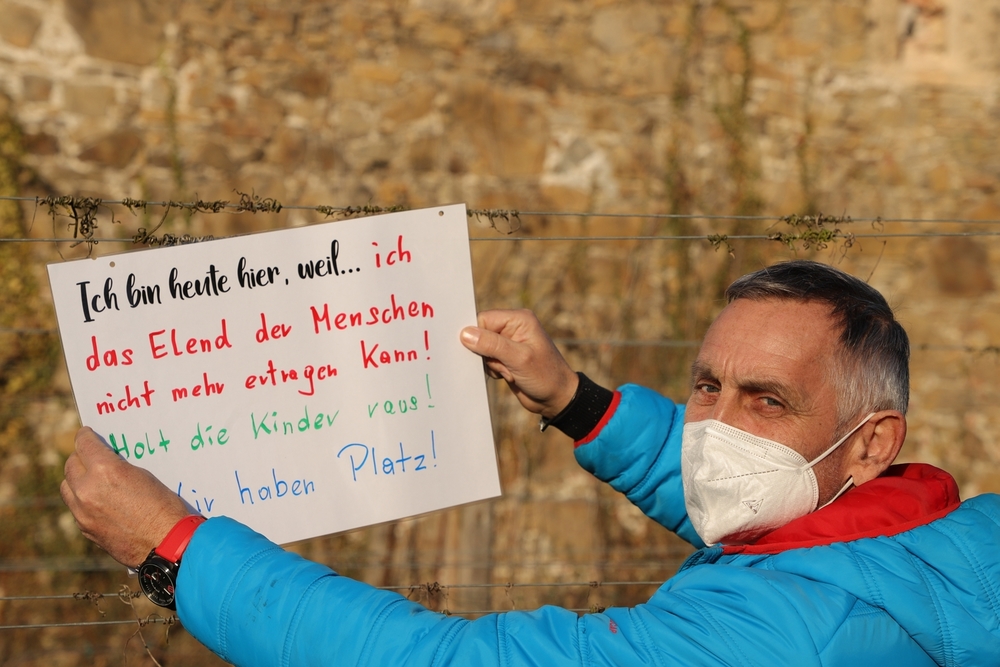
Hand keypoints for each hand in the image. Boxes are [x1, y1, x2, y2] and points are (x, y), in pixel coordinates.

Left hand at [61, 427, 191, 567]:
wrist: (166, 543)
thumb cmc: (165, 506)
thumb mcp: (144, 476)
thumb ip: (118, 467)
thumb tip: (107, 462)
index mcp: (105, 470)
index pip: (84, 444)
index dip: (85, 436)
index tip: (87, 433)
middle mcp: (87, 489)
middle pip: (71, 465)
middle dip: (80, 457)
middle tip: (90, 455)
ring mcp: (83, 511)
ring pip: (67, 487)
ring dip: (76, 479)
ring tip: (90, 478)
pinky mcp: (85, 528)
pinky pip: (76, 507)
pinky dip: (83, 499)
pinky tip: (99, 500)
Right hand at [460, 309, 578, 417]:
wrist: (556, 399)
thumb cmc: (546, 376)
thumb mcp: (519, 359)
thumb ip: (492, 345)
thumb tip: (466, 334)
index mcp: (519, 319)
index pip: (484, 319)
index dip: (478, 336)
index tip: (484, 354)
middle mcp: (513, 328)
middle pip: (481, 334)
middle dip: (486, 353)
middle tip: (503, 364)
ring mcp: (508, 343)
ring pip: (482, 349)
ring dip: (491, 364)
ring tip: (510, 371)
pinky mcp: (505, 358)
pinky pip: (487, 361)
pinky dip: (493, 370)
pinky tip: (509, 375)